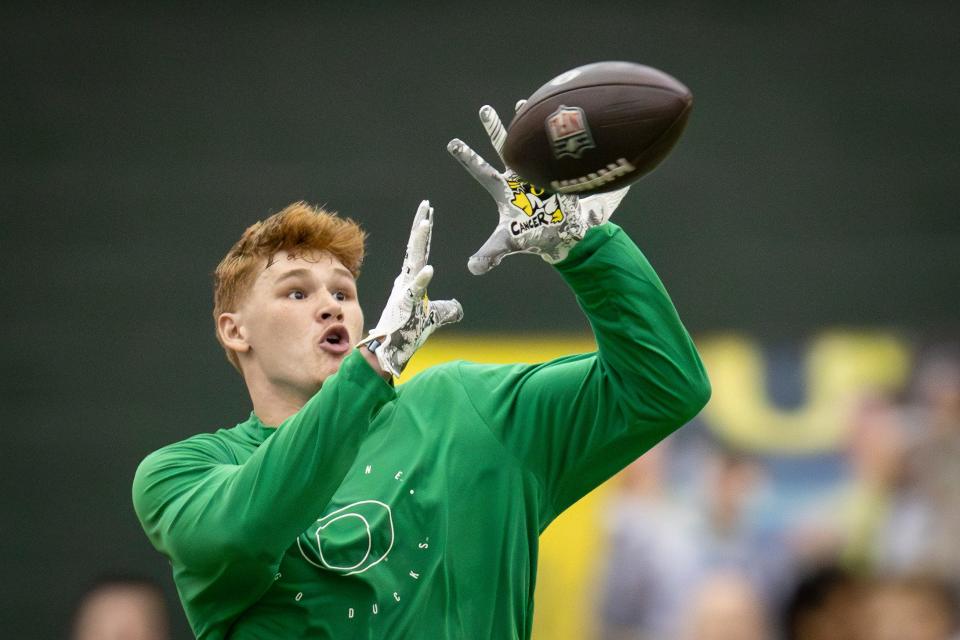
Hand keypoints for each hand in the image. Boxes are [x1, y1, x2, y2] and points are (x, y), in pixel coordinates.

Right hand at [358, 200, 462, 376]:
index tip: (428, 213)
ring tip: (426, 223)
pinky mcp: (406, 307)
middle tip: (426, 205)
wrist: (389, 351)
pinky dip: (422, 280)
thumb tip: (458, 308)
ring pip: (413, 262)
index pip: (420, 251)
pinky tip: (429, 269)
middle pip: (415, 248)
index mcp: (411, 281)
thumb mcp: (432, 318)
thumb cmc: (407, 333)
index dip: (424, 232)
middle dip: (421, 226)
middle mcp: (405, 282)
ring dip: (419, 243)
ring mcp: (404, 292)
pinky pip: (415, 291)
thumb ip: (446, 310)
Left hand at [447, 102, 629, 274]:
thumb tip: (471, 268)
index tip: (451, 142)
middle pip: (503, 148)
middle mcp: (517, 176)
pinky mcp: (556, 172)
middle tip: (483, 109)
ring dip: (525, 124)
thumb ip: (490, 254)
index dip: (467, 157)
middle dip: (494, 129)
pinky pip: (553, 149)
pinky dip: (554, 134)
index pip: (481, 171)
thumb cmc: (533, 236)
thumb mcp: (508, 244)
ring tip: (521, 102)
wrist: (562, 234)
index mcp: (503, 190)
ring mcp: (537, 171)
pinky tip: (557, 115)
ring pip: (529, 142)